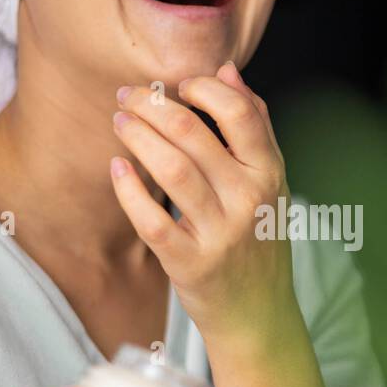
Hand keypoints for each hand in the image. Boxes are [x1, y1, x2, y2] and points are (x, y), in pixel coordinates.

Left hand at [109, 61, 296, 350]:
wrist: (259, 315)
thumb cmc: (259, 241)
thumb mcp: (271, 184)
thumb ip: (254, 127)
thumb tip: (227, 70)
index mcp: (270, 175)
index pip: (240, 113)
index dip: (204, 89)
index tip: (179, 84)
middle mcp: (249, 201)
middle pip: (193, 134)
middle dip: (152, 105)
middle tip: (128, 95)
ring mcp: (220, 235)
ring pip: (171, 170)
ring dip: (137, 137)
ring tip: (119, 121)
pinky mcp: (190, 265)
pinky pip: (152, 221)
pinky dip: (129, 191)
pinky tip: (116, 169)